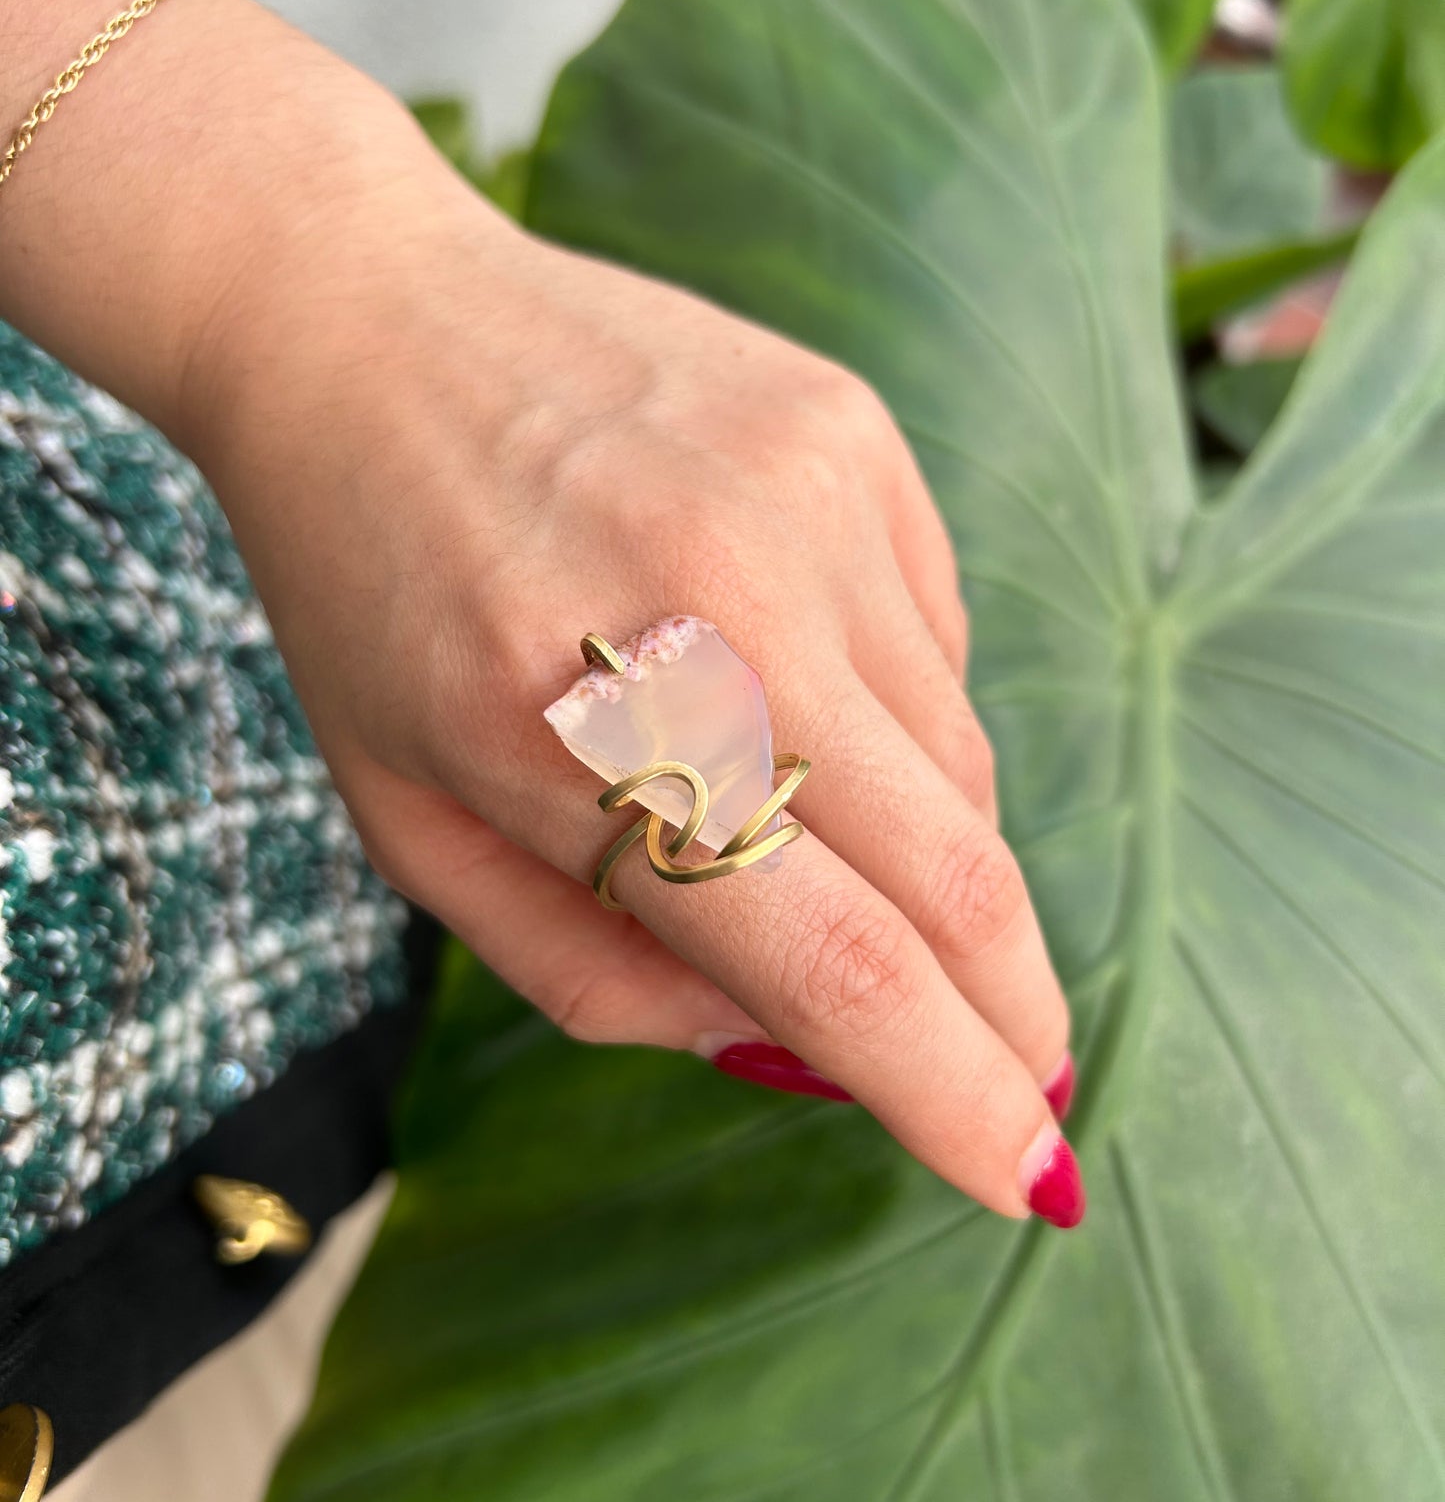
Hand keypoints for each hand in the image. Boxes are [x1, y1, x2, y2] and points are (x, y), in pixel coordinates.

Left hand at [182, 90, 1078, 1227]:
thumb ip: (594, 975)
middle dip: (1012, 1007)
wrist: (361, 328)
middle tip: (1030, 1070)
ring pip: (954, 766)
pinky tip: (777, 653)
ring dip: (920, 847)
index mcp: (570, 742)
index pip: (830, 965)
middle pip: (953, 874)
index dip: (949, 1089)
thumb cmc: (371, 606)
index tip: (1024, 1173)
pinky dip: (888, 708)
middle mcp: (713, 614)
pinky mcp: (852, 434)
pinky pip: (937, 645)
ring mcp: (803, 506)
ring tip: (787, 784)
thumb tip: (792, 1047)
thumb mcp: (415, 831)